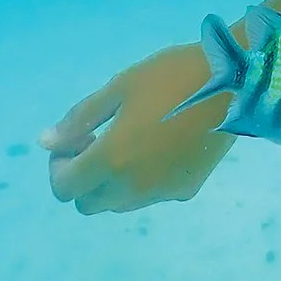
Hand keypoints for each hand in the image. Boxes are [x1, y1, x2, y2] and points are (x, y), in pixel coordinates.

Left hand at [42, 41, 235, 214]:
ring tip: (129, 142)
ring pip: (117, 204)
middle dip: (83, 178)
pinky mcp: (184, 191)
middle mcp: (132, 187)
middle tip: (97, 142)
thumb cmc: (170, 76)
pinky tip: (159, 146)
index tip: (75, 139)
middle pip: (87, 203)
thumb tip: (47, 142)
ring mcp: (160, 194)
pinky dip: (140, 180)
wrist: (234, 85)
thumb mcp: (118, 88)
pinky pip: (148, 196)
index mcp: (110, 160)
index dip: (59, 167)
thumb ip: (79, 119)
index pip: (64, 188)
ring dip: (110, 182)